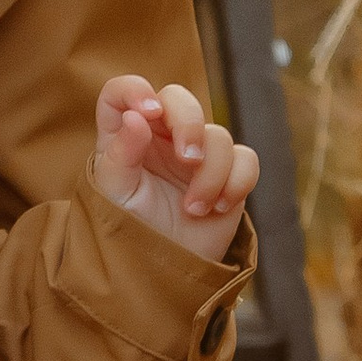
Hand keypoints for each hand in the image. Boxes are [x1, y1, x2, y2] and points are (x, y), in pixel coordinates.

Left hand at [92, 75, 256, 264]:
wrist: (165, 270)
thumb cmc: (131, 227)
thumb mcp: (115, 193)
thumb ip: (121, 153)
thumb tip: (135, 117)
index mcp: (127, 133)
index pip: (122, 92)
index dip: (135, 90)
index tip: (149, 112)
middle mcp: (162, 134)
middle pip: (180, 98)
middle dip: (189, 124)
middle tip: (187, 159)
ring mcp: (198, 152)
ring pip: (218, 134)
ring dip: (211, 173)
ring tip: (194, 208)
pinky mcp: (228, 172)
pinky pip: (246, 159)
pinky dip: (236, 183)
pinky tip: (218, 208)